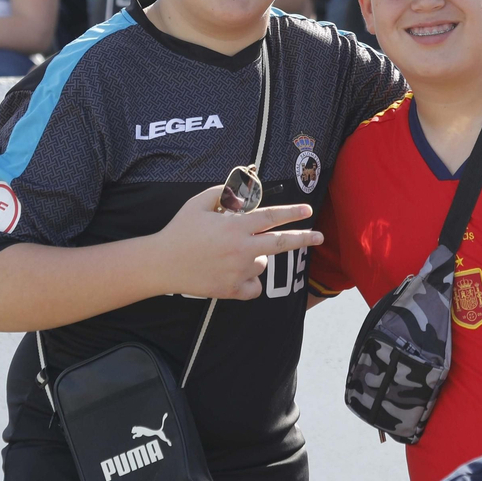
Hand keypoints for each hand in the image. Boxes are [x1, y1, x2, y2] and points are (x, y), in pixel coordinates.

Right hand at [153, 186, 322, 299]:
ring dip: (254, 258)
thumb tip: (243, 190)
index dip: (291, 212)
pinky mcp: (232, 290)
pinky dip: (250, 282)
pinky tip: (235, 275)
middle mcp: (240, 249)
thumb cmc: (180, 231)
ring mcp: (238, 272)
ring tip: (229, 256)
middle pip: (281, 243)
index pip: (270, 217)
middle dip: (304, 238)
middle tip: (319, 236)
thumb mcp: (198, 204)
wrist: (161, 264)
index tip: (308, 210)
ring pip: (261, 264)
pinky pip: (255, 287)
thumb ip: (223, 193)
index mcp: (234, 226)